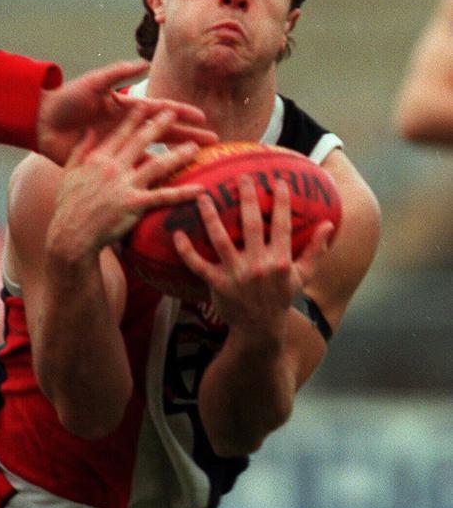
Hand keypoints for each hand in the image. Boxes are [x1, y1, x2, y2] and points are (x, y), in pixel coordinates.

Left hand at [36, 59, 216, 164]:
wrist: (41, 121)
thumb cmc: (66, 99)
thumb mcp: (92, 84)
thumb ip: (117, 74)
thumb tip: (143, 63)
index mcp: (126, 107)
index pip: (161, 110)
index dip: (182, 114)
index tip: (202, 119)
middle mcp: (127, 128)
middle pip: (164, 133)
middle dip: (187, 138)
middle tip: (212, 145)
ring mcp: (120, 146)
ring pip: (153, 154)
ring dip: (173, 160)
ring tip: (194, 165)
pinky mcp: (108, 162)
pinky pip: (132, 171)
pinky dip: (147, 178)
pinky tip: (164, 185)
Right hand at [46, 105, 203, 261]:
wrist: (71, 234)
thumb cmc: (68, 206)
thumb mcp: (69, 173)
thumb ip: (81, 149)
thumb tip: (90, 130)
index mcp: (98, 158)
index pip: (120, 133)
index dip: (135, 118)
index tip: (147, 105)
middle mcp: (113, 167)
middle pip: (142, 141)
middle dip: (160, 125)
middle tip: (175, 113)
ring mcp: (125, 185)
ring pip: (158, 164)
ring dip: (179, 154)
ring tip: (196, 146)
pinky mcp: (134, 204)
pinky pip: (163, 196)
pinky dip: (183, 193)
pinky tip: (200, 189)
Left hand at [173, 175, 333, 333]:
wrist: (259, 330)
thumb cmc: (280, 299)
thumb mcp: (302, 277)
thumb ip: (315, 251)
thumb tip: (330, 225)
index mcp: (280, 261)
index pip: (282, 226)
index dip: (282, 202)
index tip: (279, 180)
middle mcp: (258, 265)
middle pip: (251, 226)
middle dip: (247, 199)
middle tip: (242, 177)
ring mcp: (235, 274)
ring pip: (220, 240)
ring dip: (211, 217)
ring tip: (203, 196)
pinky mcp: (217, 284)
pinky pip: (198, 265)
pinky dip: (186, 251)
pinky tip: (177, 234)